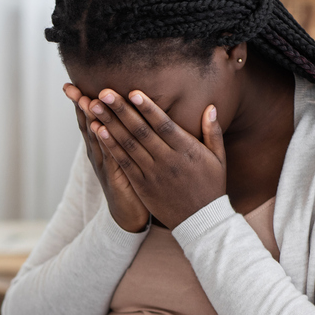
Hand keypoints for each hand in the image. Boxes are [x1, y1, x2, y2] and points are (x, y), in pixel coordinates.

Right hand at [63, 84, 149, 232]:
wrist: (128, 215)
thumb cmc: (130, 182)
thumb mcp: (124, 155)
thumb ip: (121, 134)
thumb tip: (120, 112)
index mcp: (100, 147)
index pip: (88, 120)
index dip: (79, 102)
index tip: (70, 85)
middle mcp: (97, 154)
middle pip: (87, 125)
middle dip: (79, 106)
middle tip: (71, 88)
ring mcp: (104, 165)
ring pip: (96, 137)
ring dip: (91, 119)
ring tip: (85, 101)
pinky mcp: (115, 175)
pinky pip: (109, 154)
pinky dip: (104, 141)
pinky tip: (100, 129)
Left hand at [85, 89, 225, 228]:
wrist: (200, 221)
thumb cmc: (210, 186)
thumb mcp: (218, 158)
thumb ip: (213, 132)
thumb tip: (209, 107)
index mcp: (186, 150)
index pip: (164, 125)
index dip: (148, 109)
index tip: (134, 92)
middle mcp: (167, 160)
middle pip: (140, 132)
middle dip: (121, 111)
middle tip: (105, 93)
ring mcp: (152, 173)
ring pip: (128, 145)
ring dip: (109, 124)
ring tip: (95, 107)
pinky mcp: (141, 185)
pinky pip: (123, 163)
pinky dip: (110, 146)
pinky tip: (98, 131)